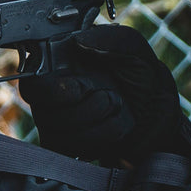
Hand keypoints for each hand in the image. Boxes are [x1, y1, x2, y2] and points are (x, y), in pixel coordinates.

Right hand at [18, 24, 190, 163]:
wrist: (159, 112)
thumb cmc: (141, 77)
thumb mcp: (133, 50)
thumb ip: (110, 39)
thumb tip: (79, 41)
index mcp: (58, 68)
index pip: (31, 85)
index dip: (53, 91)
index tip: (80, 88)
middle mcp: (50, 98)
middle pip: (44, 116)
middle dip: (87, 109)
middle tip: (110, 96)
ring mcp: (57, 125)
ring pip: (59, 136)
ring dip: (99, 123)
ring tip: (115, 109)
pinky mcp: (69, 147)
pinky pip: (72, 151)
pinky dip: (101, 139)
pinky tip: (114, 127)